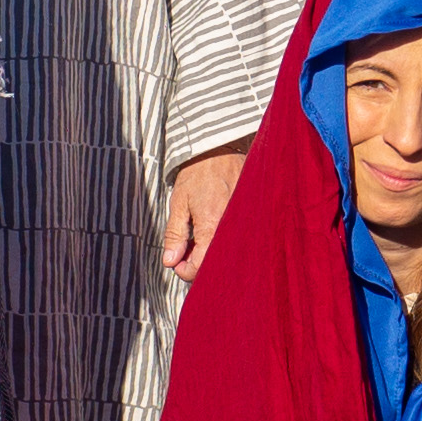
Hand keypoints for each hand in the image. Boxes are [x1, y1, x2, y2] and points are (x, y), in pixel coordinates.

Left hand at [163, 145, 243, 283]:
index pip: (201, 266)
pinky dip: (222, 241)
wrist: (219, 149)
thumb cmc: (198, 173)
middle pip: (216, 262)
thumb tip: (170, 261)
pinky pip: (237, 239)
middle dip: (198, 263)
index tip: (176, 263)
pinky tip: (212, 232)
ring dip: (210, 253)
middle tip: (185, 251)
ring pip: (227, 252)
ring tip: (197, 239)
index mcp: (212, 225)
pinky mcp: (251, 217)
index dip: (185, 271)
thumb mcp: (178, 203)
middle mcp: (232, 227)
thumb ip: (175, 235)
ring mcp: (243, 222)